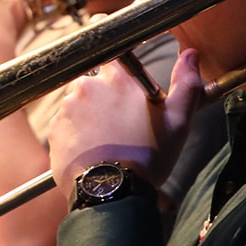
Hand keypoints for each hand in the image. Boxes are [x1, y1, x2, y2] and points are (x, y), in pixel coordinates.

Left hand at [47, 48, 204, 199]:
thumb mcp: (178, 120)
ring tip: (107, 139)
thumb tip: (191, 56)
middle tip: (121, 122)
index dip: (119, 68)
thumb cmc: (147, 156)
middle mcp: (87, 87)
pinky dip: (76, 134)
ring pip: (78, 104)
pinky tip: (93, 149)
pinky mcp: (54, 130)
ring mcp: (66, 108)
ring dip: (90, 115)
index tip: (126, 82)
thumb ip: (186, 84)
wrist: (113, 191)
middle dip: (105, 96)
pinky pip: (65, 125)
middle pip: (94, 82)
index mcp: (117, 78)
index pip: (113, 54)